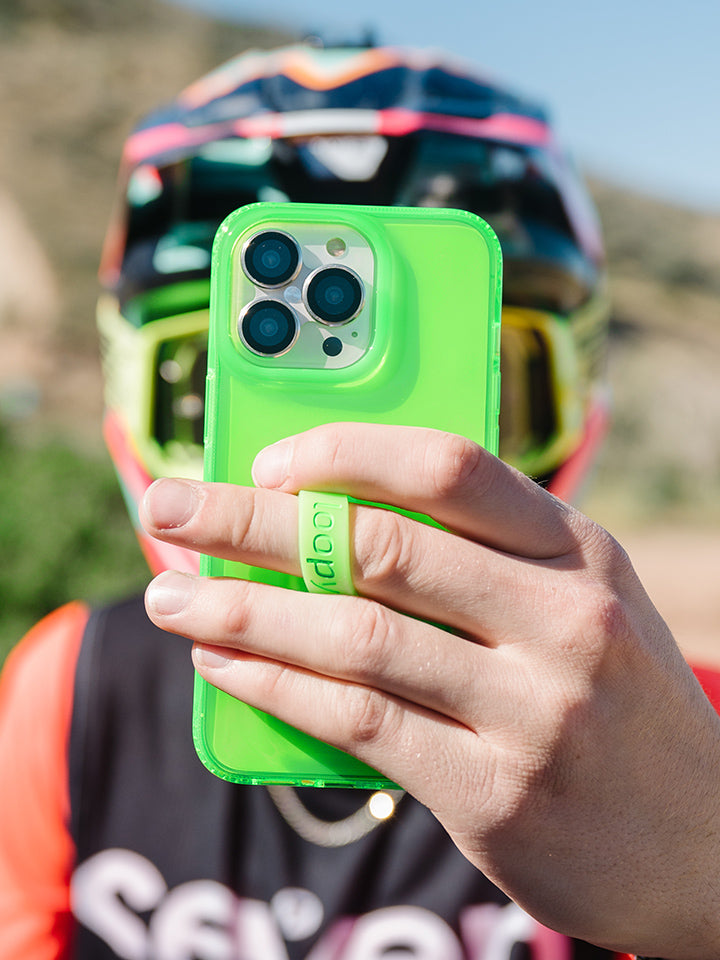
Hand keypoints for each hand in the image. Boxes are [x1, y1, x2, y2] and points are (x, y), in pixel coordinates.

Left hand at [141, 423, 719, 958]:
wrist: (706, 840)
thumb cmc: (616, 699)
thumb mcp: (578, 603)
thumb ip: (479, 561)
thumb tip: (333, 525)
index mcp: (579, 552)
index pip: (449, 469)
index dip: (345, 452)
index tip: (269, 460)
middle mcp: (562, 619)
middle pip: (378, 546)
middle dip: (252, 523)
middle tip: (168, 509)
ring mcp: (533, 710)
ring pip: (355, 636)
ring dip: (243, 610)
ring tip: (169, 598)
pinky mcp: (497, 794)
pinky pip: (358, 722)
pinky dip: (276, 687)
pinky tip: (225, 665)